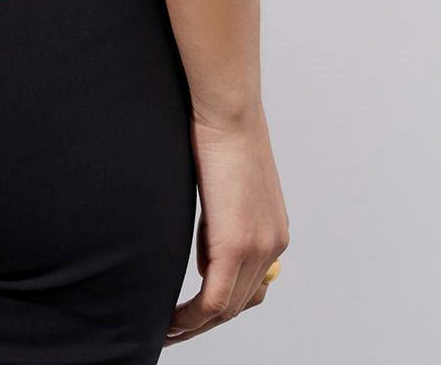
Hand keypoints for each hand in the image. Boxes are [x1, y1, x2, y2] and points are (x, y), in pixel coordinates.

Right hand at [164, 106, 288, 343]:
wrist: (229, 110)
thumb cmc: (222, 132)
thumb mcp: (228, 184)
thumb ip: (223, 218)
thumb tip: (207, 247)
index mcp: (274, 231)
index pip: (250, 286)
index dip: (220, 305)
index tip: (192, 312)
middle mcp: (274, 246)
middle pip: (239, 304)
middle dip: (205, 323)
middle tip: (173, 331)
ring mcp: (258, 248)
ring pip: (225, 309)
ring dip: (194, 326)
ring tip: (166, 331)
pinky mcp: (235, 245)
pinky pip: (212, 301)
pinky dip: (190, 318)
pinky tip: (170, 321)